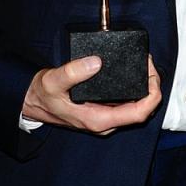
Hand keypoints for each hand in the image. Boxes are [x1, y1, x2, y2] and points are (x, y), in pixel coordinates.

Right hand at [21, 54, 161, 135]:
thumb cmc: (42, 95)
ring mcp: (105, 118)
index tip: (152, 74)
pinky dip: (134, 88)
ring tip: (144, 64)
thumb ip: (73, 72)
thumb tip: (96, 63)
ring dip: (144, 87)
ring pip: (136, 107)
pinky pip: (126, 103)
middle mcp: (105, 123)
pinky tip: (133, 73)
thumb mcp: (53, 81)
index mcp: (98, 120)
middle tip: (148, 63)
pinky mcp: (103, 111)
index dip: (152, 95)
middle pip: (142, 109)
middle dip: (151, 87)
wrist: (33, 102)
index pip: (139, 113)